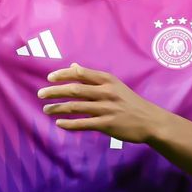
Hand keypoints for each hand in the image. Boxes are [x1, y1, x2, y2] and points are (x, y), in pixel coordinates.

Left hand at [37, 63, 166, 142]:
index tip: (49, 78)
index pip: (80, 73)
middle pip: (74, 90)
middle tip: (40, 94)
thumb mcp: (114, 85)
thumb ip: (92, 77)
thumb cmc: (129, 101)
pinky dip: (69, 124)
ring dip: (57, 108)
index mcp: (107, 80)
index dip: (62, 75)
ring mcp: (106, 109)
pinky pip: (83, 124)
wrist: (150, 121)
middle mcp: (106, 93)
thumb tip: (74, 66)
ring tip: (46, 109)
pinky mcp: (107, 125)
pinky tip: (59, 123)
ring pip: (75, 107)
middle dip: (54, 91)